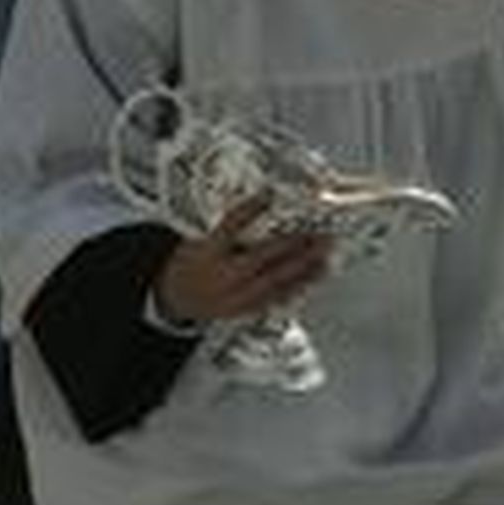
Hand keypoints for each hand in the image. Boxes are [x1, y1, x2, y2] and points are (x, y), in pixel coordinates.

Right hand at [154, 194, 331, 327]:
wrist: (175, 299)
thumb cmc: (194, 263)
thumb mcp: (202, 239)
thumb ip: (231, 228)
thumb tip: (268, 206)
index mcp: (207, 252)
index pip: (230, 225)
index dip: (251, 209)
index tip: (271, 194)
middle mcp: (222, 275)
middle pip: (262, 257)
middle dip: (294, 244)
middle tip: (319, 231)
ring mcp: (234, 296)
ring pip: (275, 280)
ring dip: (305, 266)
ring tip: (327, 253)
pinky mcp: (244, 310)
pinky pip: (276, 298)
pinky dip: (298, 286)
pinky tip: (315, 276)